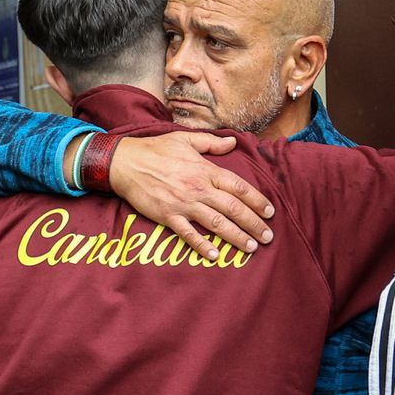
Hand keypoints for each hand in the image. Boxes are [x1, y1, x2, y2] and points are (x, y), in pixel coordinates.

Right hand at [109, 132, 274, 257]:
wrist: (125, 163)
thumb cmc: (155, 149)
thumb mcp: (185, 139)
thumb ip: (211, 143)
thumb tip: (233, 142)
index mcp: (205, 170)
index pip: (239, 187)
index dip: (257, 200)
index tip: (270, 212)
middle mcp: (198, 188)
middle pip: (233, 208)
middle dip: (253, 223)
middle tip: (268, 236)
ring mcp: (183, 204)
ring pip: (216, 223)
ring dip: (236, 236)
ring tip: (251, 247)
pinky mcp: (168, 216)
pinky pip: (189, 234)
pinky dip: (202, 245)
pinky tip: (216, 255)